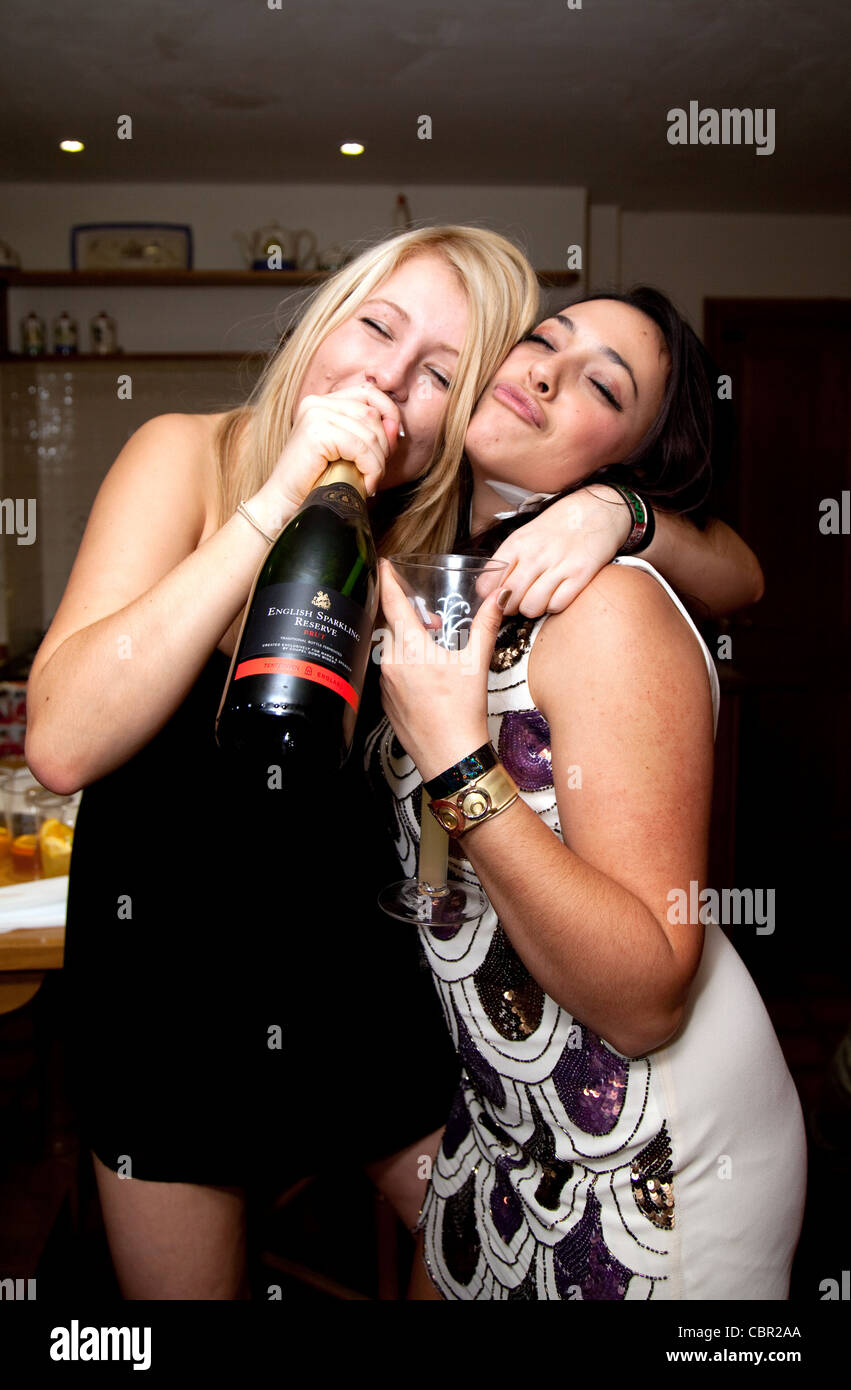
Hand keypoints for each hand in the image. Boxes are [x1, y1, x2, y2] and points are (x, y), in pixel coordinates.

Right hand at [260, 385, 401, 517]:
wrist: (284, 505)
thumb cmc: (316, 483)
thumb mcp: (349, 454)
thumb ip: (372, 436)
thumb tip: (397, 428)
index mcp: (323, 402)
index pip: (368, 393)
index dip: (389, 414)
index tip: (392, 444)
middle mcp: (317, 403)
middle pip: (372, 413)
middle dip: (384, 446)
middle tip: (375, 472)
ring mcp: (315, 415)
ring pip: (370, 432)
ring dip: (377, 463)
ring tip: (368, 482)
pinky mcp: (316, 432)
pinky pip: (361, 447)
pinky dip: (370, 469)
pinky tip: (365, 485)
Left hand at [377, 559, 502, 780]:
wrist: (450, 758)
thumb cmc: (462, 713)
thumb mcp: (477, 664)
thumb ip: (486, 626)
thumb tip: (499, 599)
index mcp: (411, 649)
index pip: (394, 604)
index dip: (389, 581)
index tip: (384, 565)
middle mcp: (392, 664)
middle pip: (393, 627)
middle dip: (410, 619)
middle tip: (433, 622)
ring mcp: (386, 685)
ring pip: (392, 651)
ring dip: (408, 644)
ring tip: (434, 651)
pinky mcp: (386, 702)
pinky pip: (391, 673)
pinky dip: (405, 666)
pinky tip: (426, 678)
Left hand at [491, 485, 631, 616]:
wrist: (597, 509)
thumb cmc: (560, 525)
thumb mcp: (526, 534)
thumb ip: (509, 560)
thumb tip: (493, 589)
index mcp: (516, 543)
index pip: (487, 584)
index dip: (490, 596)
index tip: (498, 596)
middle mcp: (534, 555)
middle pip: (508, 599)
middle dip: (511, 607)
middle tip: (520, 600)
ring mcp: (558, 565)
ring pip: (531, 607)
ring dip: (533, 608)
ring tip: (539, 597)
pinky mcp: (580, 575)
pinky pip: (557, 605)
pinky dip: (555, 606)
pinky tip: (557, 594)